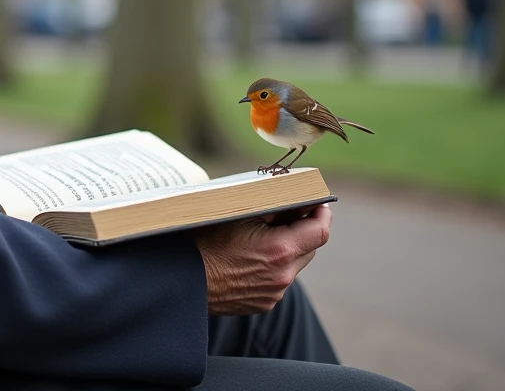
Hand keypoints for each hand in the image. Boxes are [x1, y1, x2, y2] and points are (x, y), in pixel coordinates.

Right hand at [191, 204, 330, 315]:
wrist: (182, 279)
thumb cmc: (205, 241)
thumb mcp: (238, 214)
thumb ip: (273, 207)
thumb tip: (295, 200)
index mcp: (280, 250)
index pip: (320, 231)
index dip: (322, 214)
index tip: (318, 203)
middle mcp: (282, 276)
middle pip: (310, 248)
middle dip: (303, 230)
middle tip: (288, 213)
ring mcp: (274, 293)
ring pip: (294, 265)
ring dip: (287, 249)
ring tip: (262, 236)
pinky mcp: (263, 303)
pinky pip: (278, 280)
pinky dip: (273, 266)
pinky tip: (250, 257)